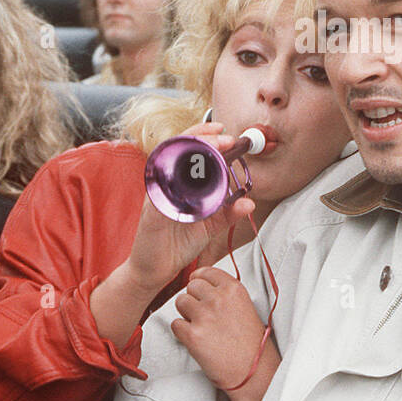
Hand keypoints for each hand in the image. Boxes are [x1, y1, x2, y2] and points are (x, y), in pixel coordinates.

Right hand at [128, 125, 256, 293]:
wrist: (155, 270)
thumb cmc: (178, 243)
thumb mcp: (210, 226)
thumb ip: (228, 213)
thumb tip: (249, 202)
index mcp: (179, 183)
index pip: (188, 149)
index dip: (204, 135)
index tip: (223, 130)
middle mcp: (166, 183)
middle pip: (178, 148)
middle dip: (202, 138)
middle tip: (224, 137)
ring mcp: (157, 195)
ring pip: (169, 162)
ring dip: (190, 150)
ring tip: (211, 146)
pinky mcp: (152, 211)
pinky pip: (161, 191)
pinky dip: (174, 181)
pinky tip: (187, 176)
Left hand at [170, 267, 267, 390]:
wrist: (253, 371)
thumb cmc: (251, 343)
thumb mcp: (245, 307)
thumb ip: (226, 294)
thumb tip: (202, 284)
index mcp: (234, 289)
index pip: (206, 272)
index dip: (199, 280)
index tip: (198, 287)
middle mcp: (219, 299)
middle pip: (191, 286)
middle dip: (193, 298)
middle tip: (201, 313)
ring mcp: (205, 316)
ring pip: (180, 302)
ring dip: (185, 314)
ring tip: (199, 326)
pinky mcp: (193, 335)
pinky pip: (175, 324)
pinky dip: (181, 332)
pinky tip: (196, 339)